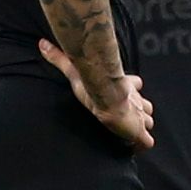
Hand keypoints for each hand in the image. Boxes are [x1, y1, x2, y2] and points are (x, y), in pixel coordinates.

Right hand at [40, 40, 154, 147]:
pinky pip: (146, 142)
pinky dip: (142, 144)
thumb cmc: (93, 85)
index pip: (136, 84)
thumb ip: (59, 58)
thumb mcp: (73, 70)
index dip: (134, 88)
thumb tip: (41, 43)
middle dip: (141, 110)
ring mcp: (139, 117)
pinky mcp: (139, 132)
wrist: (107, 97)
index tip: (131, 89)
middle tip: (132, 115)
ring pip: (148, 121)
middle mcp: (135, 101)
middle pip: (146, 105)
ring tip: (133, 131)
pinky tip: (135, 146)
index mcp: (126, 87)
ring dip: (142, 125)